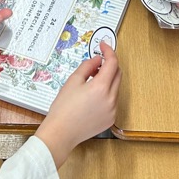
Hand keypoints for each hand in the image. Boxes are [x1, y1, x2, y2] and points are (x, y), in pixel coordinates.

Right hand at [35, 43, 120, 167]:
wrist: (61, 133)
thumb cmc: (63, 109)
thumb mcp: (73, 81)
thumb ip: (88, 66)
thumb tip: (97, 60)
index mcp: (101, 87)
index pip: (112, 63)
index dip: (109, 51)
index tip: (104, 46)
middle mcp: (111, 99)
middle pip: (118, 74)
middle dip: (110, 65)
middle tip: (97, 62)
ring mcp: (112, 110)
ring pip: (116, 87)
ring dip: (108, 79)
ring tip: (91, 81)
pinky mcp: (111, 119)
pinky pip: (113, 100)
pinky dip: (107, 93)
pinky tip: (92, 96)